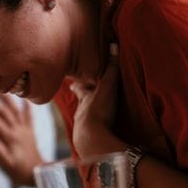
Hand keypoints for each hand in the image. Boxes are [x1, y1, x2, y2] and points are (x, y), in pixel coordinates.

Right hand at [0, 94, 43, 186]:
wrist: (39, 174)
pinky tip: (25, 99)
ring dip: (7, 99)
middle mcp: (18, 130)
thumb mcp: (7, 165)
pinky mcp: (30, 132)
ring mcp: (25, 130)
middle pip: (2, 112)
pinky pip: (30, 117)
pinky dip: (28, 107)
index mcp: (10, 138)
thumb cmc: (20, 172)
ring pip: (15, 110)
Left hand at [70, 43, 122, 157]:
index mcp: (86, 100)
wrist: (92, 139)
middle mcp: (82, 113)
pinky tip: (95, 139)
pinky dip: (93, 135)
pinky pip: (90, 137)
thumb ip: (112, 68)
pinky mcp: (89, 142)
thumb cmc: (99, 111)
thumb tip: (113, 44)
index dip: (79, 85)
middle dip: (79, 98)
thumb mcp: (108, 87)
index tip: (73, 81)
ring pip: (83, 120)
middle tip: (75, 92)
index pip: (81, 89)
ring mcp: (83, 129)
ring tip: (86, 117)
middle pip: (80, 104)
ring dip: (85, 117)